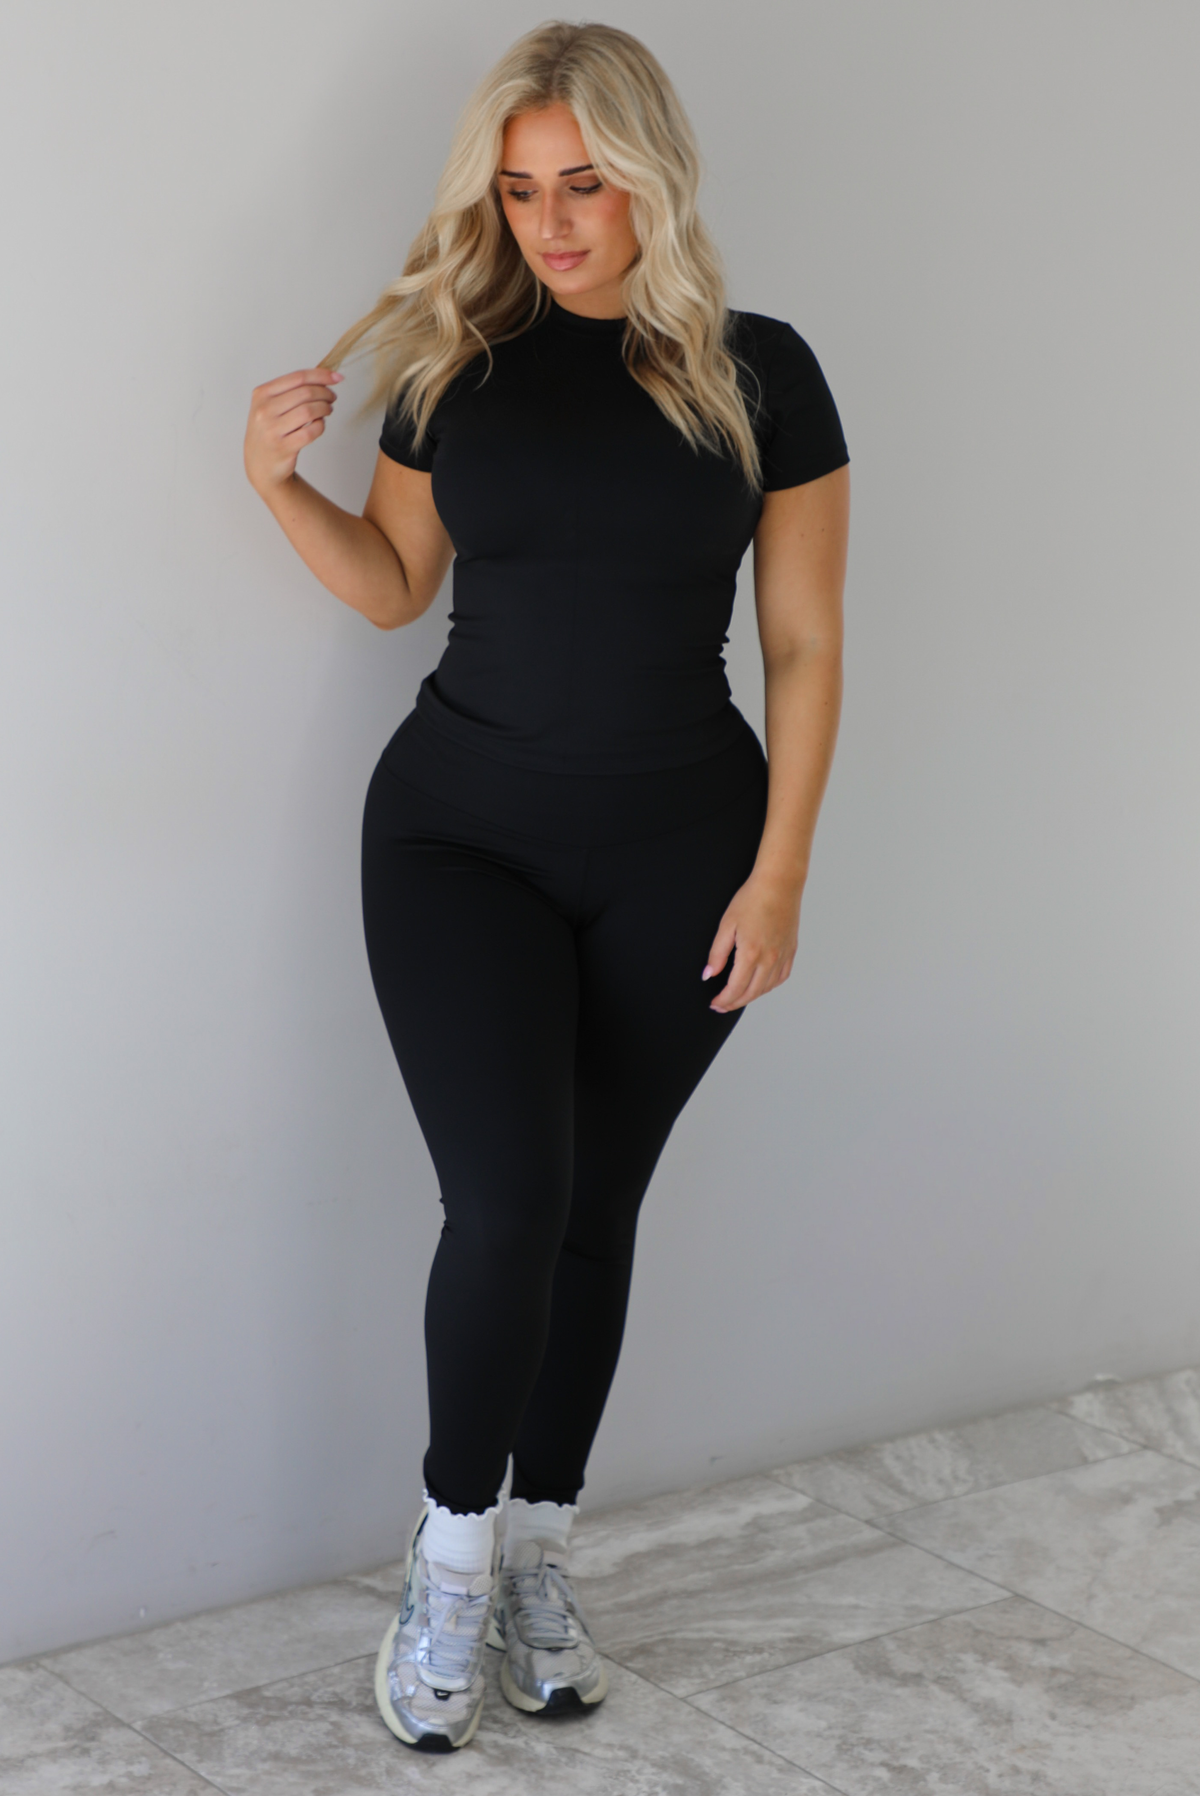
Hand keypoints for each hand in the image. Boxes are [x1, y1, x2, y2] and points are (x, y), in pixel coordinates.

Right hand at [244, 366, 343, 495]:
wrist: (259, 464)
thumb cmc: (270, 431)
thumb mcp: (271, 406)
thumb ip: (292, 391)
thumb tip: (325, 377)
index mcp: (261, 394)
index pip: (297, 378)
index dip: (321, 376)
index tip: (337, 377)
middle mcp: (264, 410)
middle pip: (305, 393)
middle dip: (325, 393)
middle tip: (332, 398)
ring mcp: (272, 430)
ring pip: (309, 411)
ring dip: (325, 409)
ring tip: (327, 410)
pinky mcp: (283, 447)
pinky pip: (311, 431)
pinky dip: (320, 426)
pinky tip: (319, 425)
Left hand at [702, 871, 801, 1012]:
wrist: (779, 883)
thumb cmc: (751, 899)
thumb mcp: (726, 925)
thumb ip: (717, 953)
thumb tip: (709, 974)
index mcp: (751, 953)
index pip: (735, 988)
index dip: (723, 1000)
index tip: (714, 1003)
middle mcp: (770, 959)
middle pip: (751, 993)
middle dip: (734, 1003)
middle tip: (722, 1005)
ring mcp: (783, 955)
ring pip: (766, 988)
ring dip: (751, 996)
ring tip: (737, 997)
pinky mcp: (791, 950)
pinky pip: (781, 977)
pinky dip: (769, 986)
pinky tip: (760, 985)